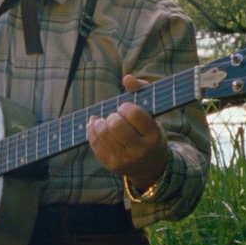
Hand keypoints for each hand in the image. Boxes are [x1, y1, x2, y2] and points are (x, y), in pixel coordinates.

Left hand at [86, 74, 168, 192]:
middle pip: (116, 125)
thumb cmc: (149, 132)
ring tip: (105, 120)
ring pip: (103, 133)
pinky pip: (94, 143)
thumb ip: (142, 91)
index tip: (125, 108)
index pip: (134, 114)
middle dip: (112, 116)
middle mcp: (140, 150)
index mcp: (154, 135)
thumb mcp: (152, 113)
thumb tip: (127, 78)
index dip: (126, 107)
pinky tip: (96, 124)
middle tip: (116, 116)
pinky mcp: (111, 165)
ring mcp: (125, 160)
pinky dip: (91, 129)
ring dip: (100, 122)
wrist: (151, 166)